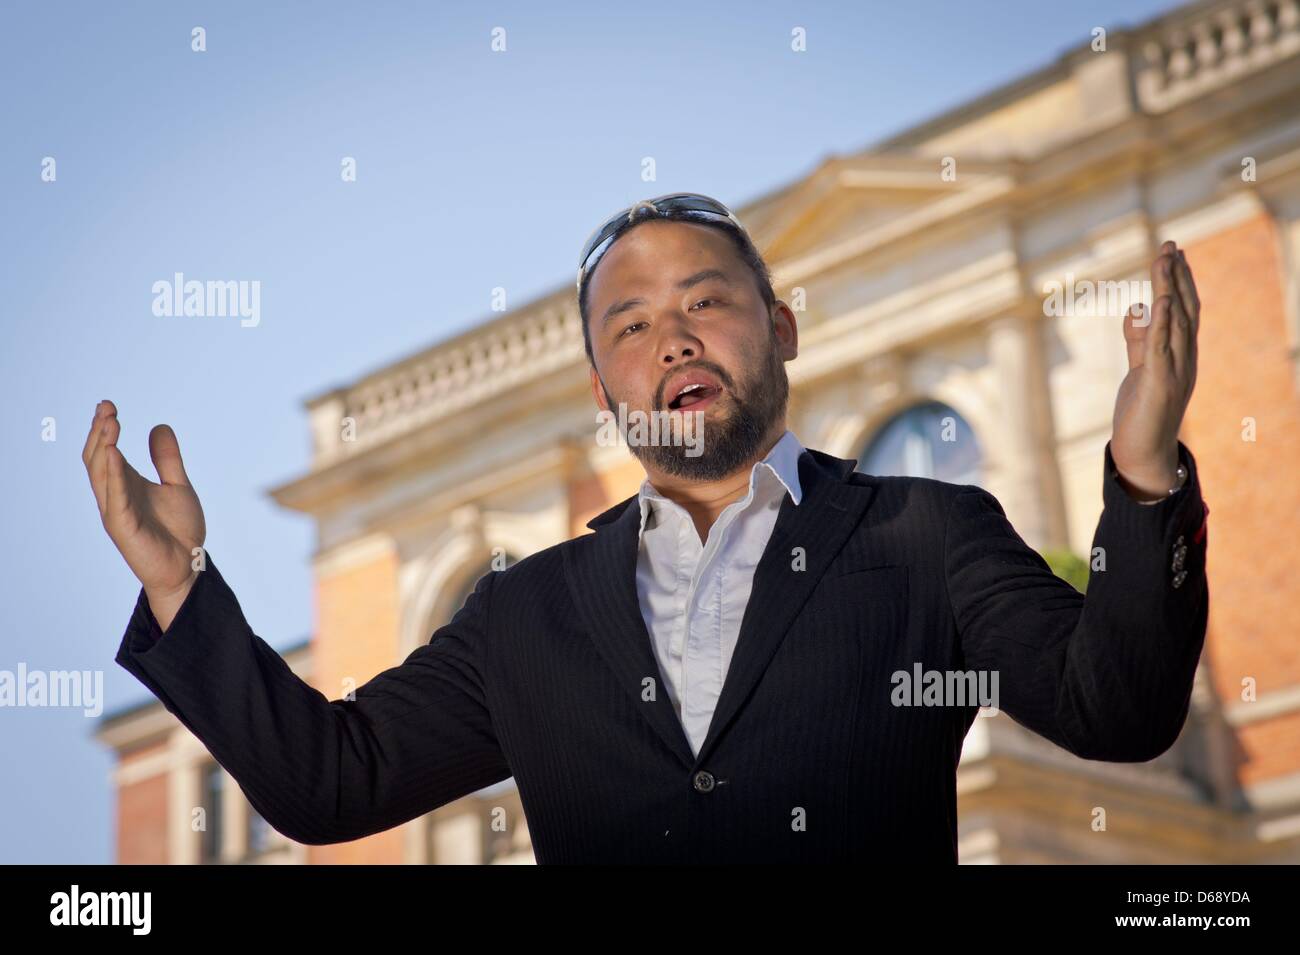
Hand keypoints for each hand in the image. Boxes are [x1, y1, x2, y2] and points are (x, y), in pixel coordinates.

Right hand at [83, 400, 205, 625]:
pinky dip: (113, 472)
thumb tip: (159, 426)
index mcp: (125, 483)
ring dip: (103, 445)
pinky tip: (113, 452)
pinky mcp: (122, 525)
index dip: (104, 428)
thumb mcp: (177, 485)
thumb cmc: (179, 531)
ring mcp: (116, 509)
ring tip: (109, 421)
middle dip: (100, 431)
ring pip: (100, 472)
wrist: (188, 565)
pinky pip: (114, 495)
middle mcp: (115, 494)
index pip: (105, 450)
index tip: (108, 405)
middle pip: (97, 457)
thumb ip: (166, 458)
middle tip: (106, 407)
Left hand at [1111, 240, 1199, 499]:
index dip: (1179, 281)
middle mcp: (1185, 359)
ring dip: (1169, 289)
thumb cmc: (1141, 412)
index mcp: (1181, 355)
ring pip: (1175, 322)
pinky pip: (1161, 347)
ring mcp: (1176, 371)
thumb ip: (1138, 341)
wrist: (1143, 453)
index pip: (1184, 310)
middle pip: (1185, 308)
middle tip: (1169, 243)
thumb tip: (1135, 309)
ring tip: (1163, 258)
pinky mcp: (1159, 384)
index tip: (1171, 252)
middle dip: (1177, 275)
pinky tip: (1162, 300)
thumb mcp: (1138, 369)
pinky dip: (1162, 322)